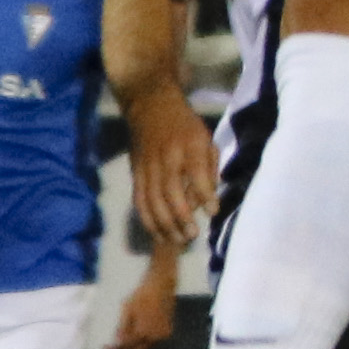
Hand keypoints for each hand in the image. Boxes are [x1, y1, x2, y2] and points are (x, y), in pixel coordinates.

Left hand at [110, 265, 175, 348]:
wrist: (161, 284)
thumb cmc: (142, 294)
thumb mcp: (126, 309)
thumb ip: (121, 328)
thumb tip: (116, 343)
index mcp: (143, 332)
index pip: (125, 348)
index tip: (104, 347)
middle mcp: (154, 338)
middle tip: (111, 348)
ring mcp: (162, 336)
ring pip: (144, 347)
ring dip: (133, 345)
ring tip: (123, 338)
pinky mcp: (167, 332)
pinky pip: (152, 341)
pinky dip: (143, 340)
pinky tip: (137, 331)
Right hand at [125, 92, 217, 256]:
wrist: (150, 107)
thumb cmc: (185, 126)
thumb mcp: (206, 138)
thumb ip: (209, 168)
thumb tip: (209, 199)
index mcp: (189, 144)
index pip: (196, 170)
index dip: (204, 193)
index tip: (213, 213)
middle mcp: (166, 156)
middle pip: (170, 191)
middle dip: (181, 217)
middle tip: (192, 236)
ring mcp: (148, 166)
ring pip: (152, 201)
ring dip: (164, 224)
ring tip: (177, 241)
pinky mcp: (136, 174)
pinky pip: (139, 201)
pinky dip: (148, 220)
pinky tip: (158, 234)